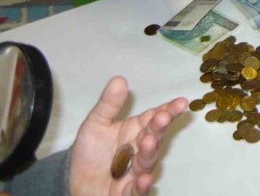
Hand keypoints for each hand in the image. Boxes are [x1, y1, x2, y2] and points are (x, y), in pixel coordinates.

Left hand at [68, 76, 187, 195]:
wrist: (75, 182)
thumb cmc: (91, 152)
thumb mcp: (96, 124)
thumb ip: (108, 104)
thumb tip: (119, 79)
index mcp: (137, 130)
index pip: (155, 117)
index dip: (169, 110)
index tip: (181, 102)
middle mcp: (141, 149)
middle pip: (155, 136)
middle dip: (160, 127)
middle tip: (162, 117)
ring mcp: (137, 171)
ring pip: (148, 161)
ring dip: (150, 152)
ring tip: (148, 141)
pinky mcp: (127, 192)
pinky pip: (137, 190)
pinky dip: (142, 186)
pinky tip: (143, 178)